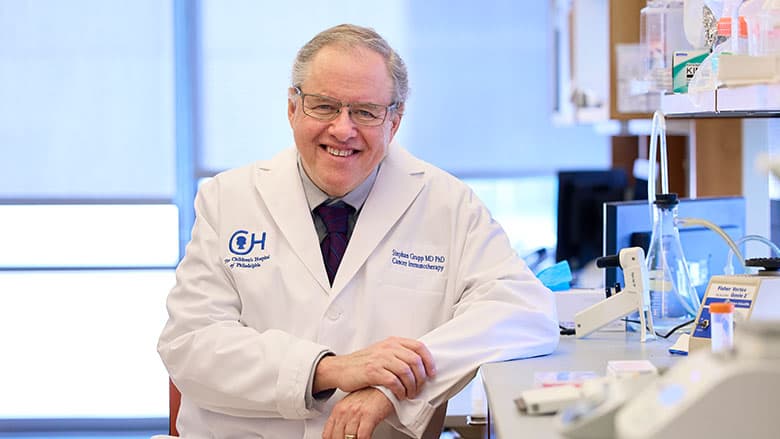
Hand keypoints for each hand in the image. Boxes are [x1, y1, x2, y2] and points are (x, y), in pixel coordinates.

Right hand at [314, 337, 435, 399]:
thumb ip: (398, 354)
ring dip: (412, 386)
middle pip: (415, 361)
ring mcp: (380, 359)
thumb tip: (419, 364)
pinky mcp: (373, 371)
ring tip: (410, 393)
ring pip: (406, 372)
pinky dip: (400, 391)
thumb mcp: (382, 352)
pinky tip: (399, 395)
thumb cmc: (362, 362)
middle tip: (420, 388)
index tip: (431, 373)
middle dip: (421, 378)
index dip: (429, 361)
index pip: (419, 347)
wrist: (340, 368)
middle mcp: (388, 348)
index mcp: (392, 342)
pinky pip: (394, 382)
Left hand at [322, 388, 392, 438]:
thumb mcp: (351, 406)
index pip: (327, 434)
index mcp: (338, 410)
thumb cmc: (370, 396)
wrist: (384, 385)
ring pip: (349, 438)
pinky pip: (363, 436)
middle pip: (337, 437)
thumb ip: (343, 419)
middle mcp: (345, 411)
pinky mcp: (369, 415)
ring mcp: (356, 413)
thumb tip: (340, 434)